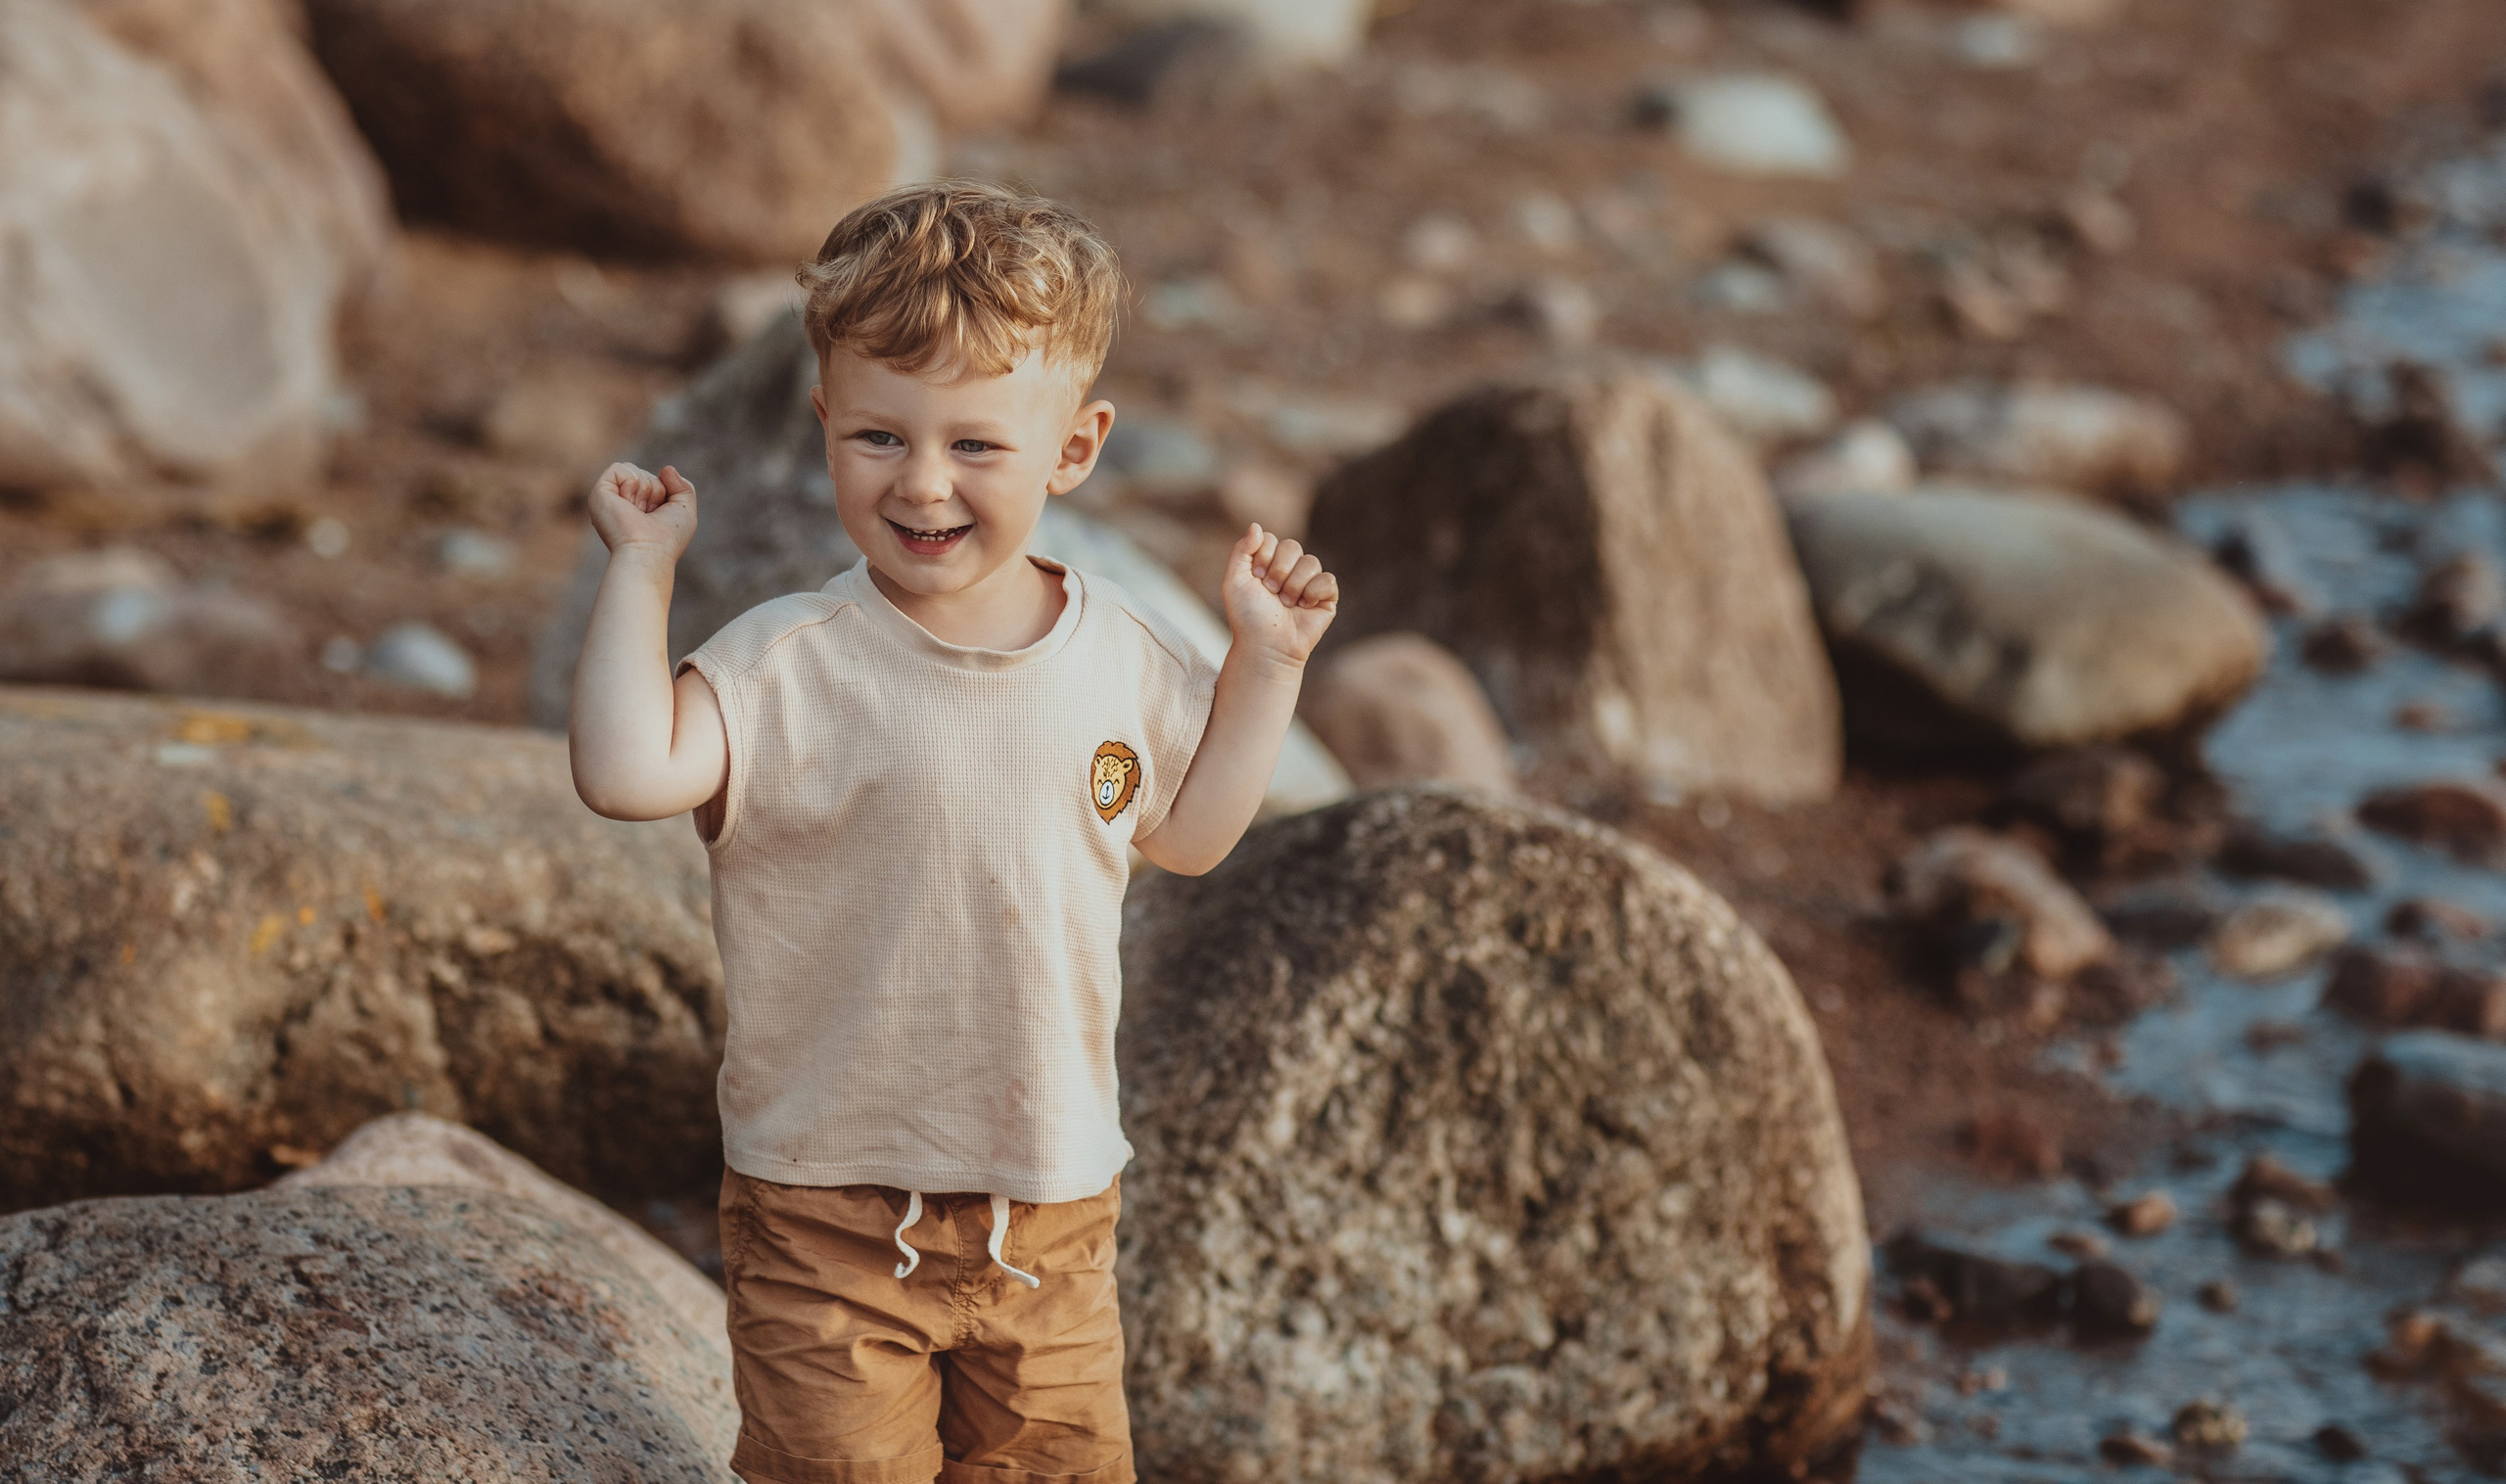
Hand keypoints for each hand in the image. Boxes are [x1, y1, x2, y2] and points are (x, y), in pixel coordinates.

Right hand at [587, 462, 696, 559]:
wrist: (648, 552)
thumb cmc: (667, 539)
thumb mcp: (684, 510)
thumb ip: (683, 487)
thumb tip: (666, 469)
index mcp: (638, 508)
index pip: (655, 481)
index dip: (664, 493)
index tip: (659, 515)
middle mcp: (621, 503)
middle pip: (645, 473)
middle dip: (655, 490)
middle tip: (648, 515)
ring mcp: (609, 498)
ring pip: (633, 469)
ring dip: (644, 489)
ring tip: (638, 511)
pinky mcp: (599, 493)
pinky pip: (618, 468)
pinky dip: (631, 482)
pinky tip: (628, 504)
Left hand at [1220, 523, 1337, 665]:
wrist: (1265, 645)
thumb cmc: (1248, 617)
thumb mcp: (1235, 581)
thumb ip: (1242, 550)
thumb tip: (1256, 525)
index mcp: (1268, 562)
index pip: (1271, 539)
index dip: (1263, 557)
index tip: (1255, 579)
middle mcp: (1289, 569)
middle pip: (1292, 546)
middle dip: (1278, 571)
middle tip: (1270, 593)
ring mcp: (1309, 582)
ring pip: (1310, 562)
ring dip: (1294, 585)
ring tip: (1286, 604)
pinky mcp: (1326, 597)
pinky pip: (1327, 579)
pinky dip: (1313, 593)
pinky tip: (1304, 607)